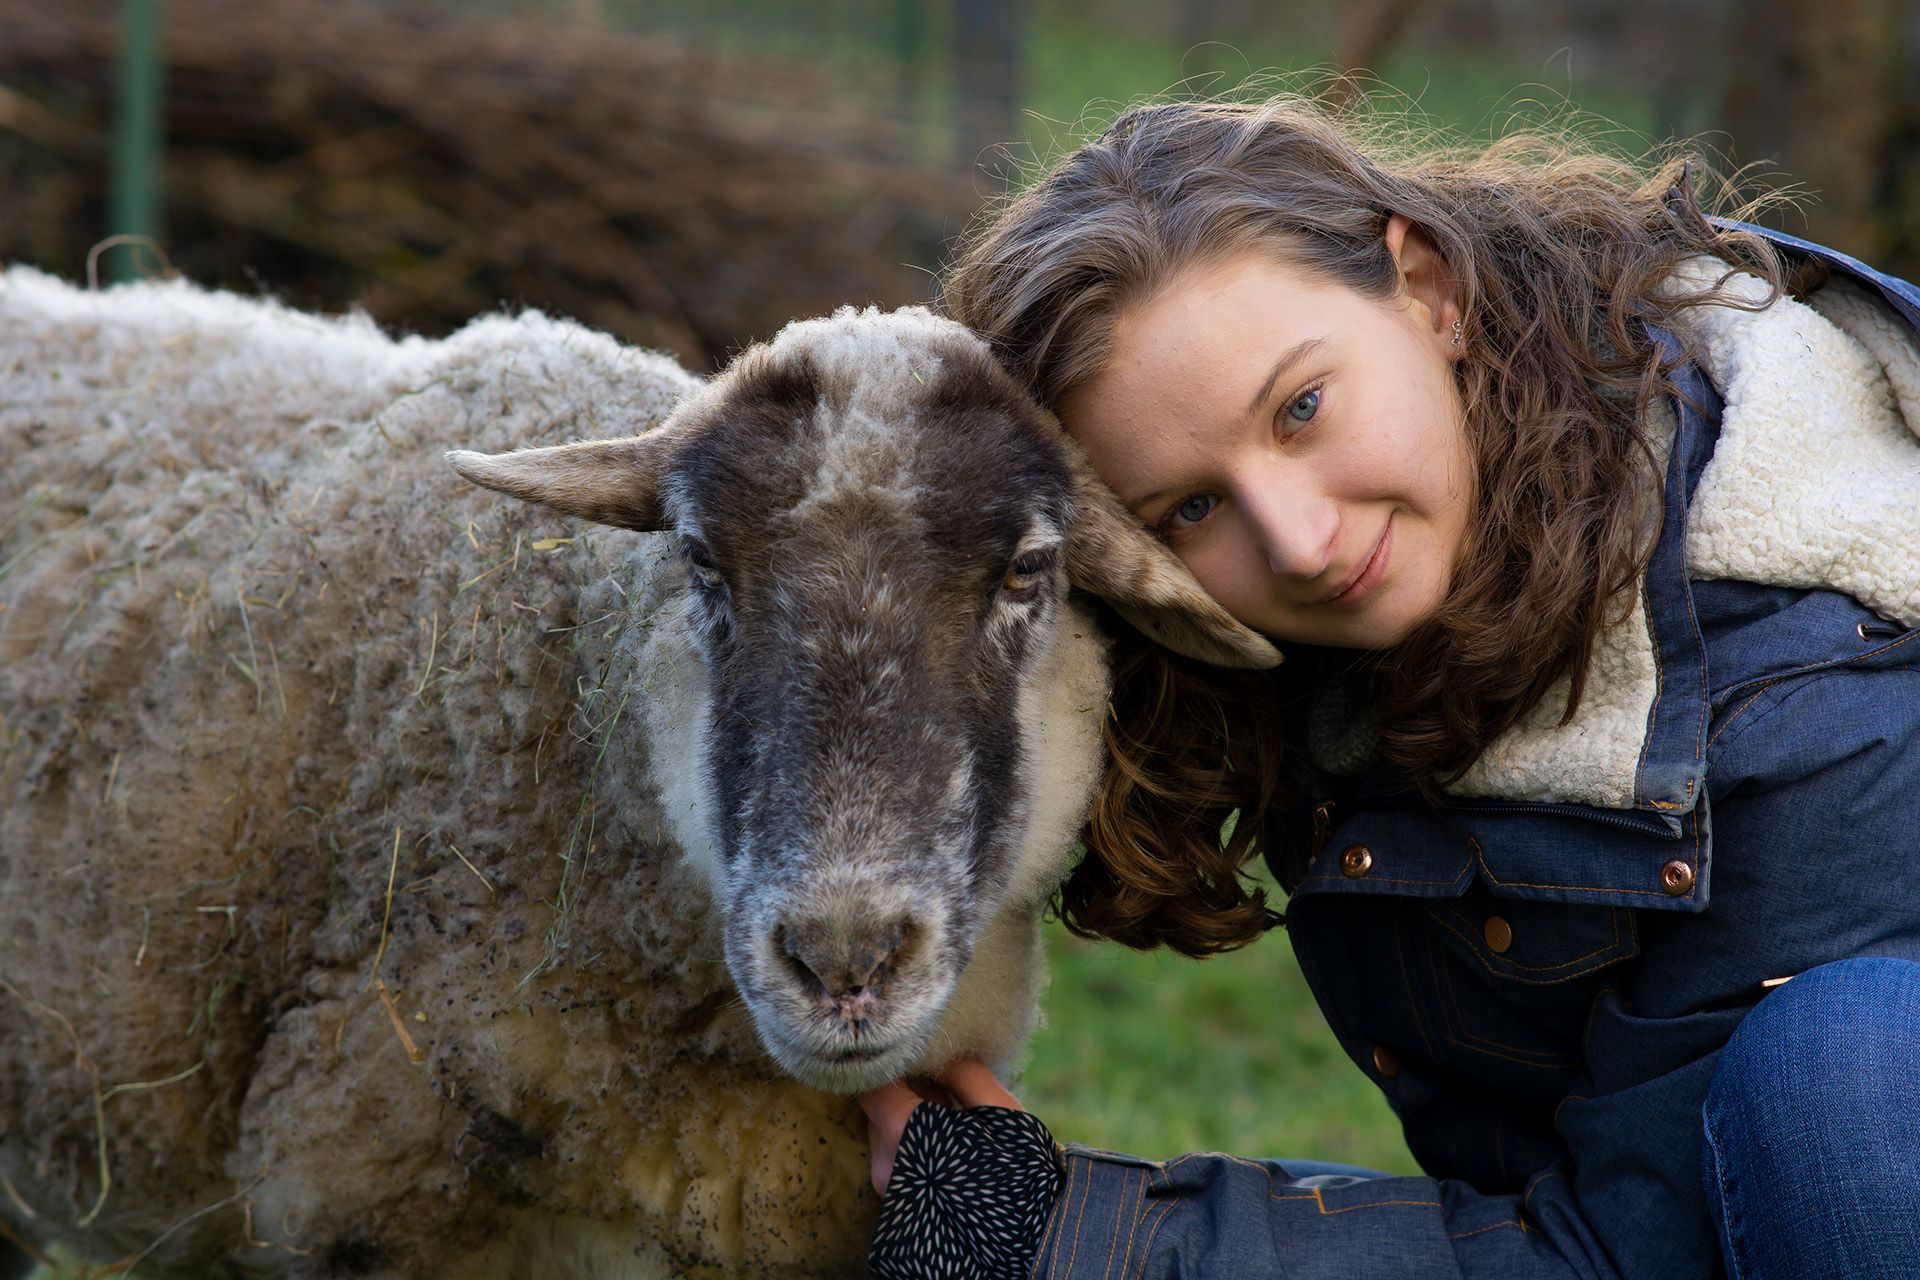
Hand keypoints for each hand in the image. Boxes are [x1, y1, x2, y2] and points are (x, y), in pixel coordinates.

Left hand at [857, 1056, 1023, 1196]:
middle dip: (908, 1094)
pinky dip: (913, 1147)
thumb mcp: (997, 1108)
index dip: (895, 1067)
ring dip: (910, 1121)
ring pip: (884, 1135)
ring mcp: (888, 1190)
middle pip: (878, 1110)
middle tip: (948, 1094)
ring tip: (954, 1125)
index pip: (872, 1086)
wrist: (1029, 1235)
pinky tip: (948, 1150)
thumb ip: (963, 1072)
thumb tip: (942, 1053)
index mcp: (904, 1134)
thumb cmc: (1017, 1170)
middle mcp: (886, 1164)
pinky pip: (893, 1161)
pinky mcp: (896, 1206)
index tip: (921, 1059)